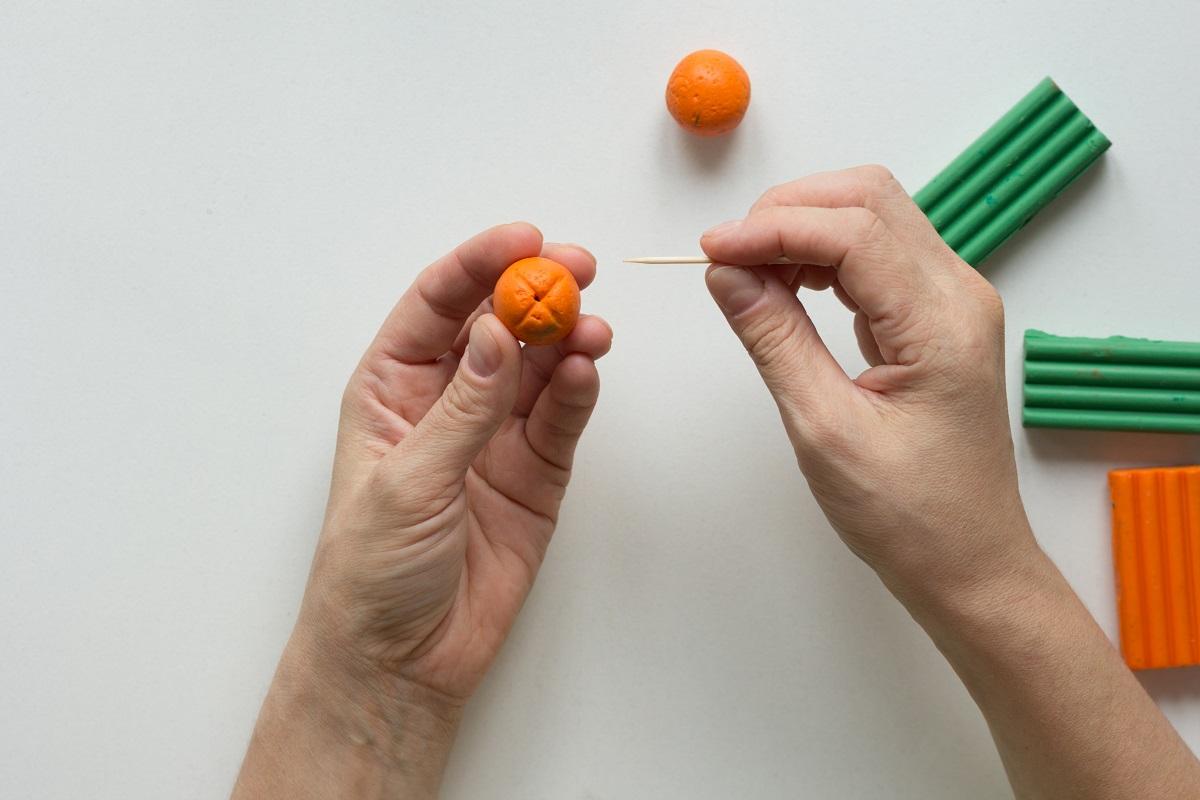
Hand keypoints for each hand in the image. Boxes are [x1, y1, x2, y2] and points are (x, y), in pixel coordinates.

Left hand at [234, 223, 610, 798]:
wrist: (403, 658)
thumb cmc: (373, 568)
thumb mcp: (408, 479)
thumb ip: (462, 408)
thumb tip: (500, 334)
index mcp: (392, 387)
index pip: (436, 305)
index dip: (478, 265)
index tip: (523, 239)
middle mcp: (447, 400)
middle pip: (498, 324)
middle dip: (536, 291)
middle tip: (577, 269)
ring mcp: (495, 434)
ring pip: (539, 365)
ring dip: (566, 338)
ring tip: (591, 328)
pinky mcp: (536, 471)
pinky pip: (562, 417)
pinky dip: (577, 392)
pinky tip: (585, 371)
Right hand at [702, 166, 1199, 798]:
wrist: (970, 564)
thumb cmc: (907, 516)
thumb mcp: (825, 429)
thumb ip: (774, 339)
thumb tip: (726, 273)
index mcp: (941, 320)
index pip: (852, 231)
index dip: (772, 228)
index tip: (708, 253)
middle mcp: (958, 293)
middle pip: (870, 199)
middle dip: (789, 212)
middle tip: (726, 259)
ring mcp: (952, 302)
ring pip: (873, 218)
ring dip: (804, 230)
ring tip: (748, 275)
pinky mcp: (936, 318)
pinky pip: (876, 257)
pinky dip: (824, 257)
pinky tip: (785, 287)